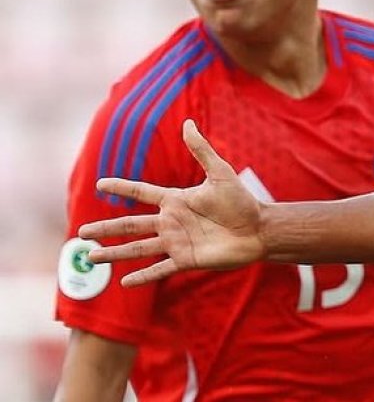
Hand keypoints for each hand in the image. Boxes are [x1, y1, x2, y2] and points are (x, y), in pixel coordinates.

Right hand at [78, 120, 264, 286]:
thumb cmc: (241, 201)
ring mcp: (177, 242)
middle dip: (106, 229)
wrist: (259, 229)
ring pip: (138, 248)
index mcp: (176, 200)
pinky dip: (143, 277)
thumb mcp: (220, 173)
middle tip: (81, 233)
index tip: (100, 184)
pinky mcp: (186, 260)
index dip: (122, 188)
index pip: (142, 193)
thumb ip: (201, 150)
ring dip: (114, 254)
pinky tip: (124, 283)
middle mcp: (171, 222)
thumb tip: (188, 123)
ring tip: (90, 257)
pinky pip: (159, 269)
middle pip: (131, 225)